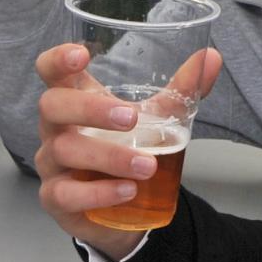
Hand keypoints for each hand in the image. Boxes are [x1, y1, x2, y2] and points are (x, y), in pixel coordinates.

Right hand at [31, 41, 218, 259]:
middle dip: (89, 109)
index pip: (50, 71)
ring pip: (63, 151)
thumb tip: (212, 58)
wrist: (123, 205)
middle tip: (130, 119)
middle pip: (51, 106)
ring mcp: (51, 163)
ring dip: (109, 157)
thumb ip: (181, 90)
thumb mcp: (157, 118)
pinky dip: (98, 192)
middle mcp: (55, 128)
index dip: (57, 59)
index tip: (81, 55)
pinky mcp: (55, 198)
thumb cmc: (130, 148)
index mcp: (75, 99)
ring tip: (148, 166)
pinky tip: (127, 191)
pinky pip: (66, 193)